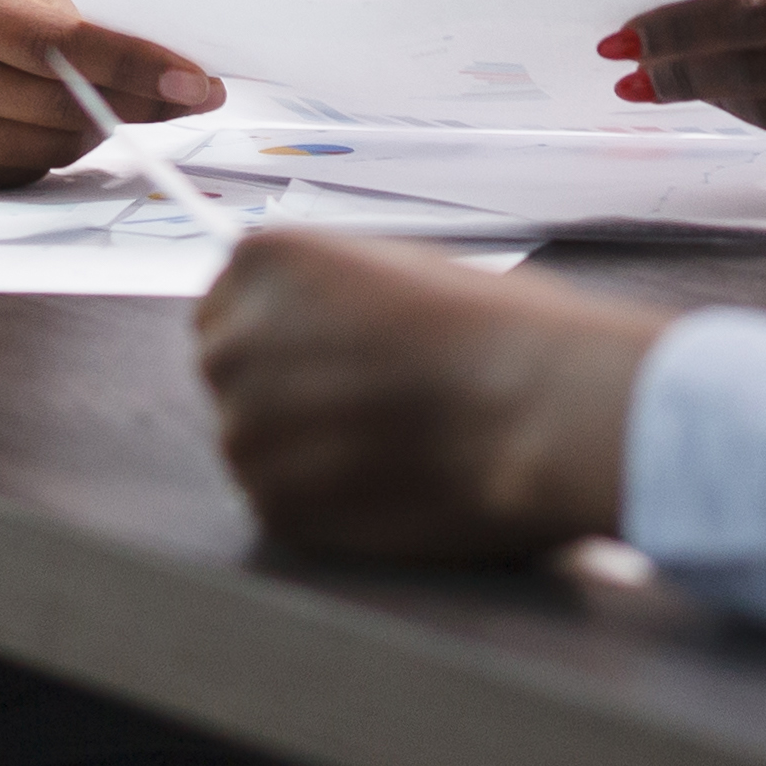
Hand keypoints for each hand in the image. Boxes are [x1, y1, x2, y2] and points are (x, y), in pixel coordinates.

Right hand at [0, 0, 223, 192]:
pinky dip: (38, 150)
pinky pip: (9, 172)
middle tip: (179, 94)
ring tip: (85, 95)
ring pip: (43, 144)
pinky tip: (19, 118)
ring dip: (86, 125)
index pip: (59, 37)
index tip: (199, 80)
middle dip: (131, 100)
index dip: (138, 62)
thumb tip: (157, 31)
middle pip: (58, 99)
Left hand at [196, 227, 665, 561]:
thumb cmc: (497, 328)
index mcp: (265, 262)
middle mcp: (237, 340)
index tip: (326, 349)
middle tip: (362, 399)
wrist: (537, 409)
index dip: (281, 330)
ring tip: (389, 441)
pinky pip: (282, 498)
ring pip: (254, 440)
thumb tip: (316, 328)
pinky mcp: (274, 503)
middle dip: (283, 385)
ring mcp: (246, 428)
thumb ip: (333, 295)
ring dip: (303, 445)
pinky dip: (325, 497)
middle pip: (231, 369)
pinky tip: (388, 478)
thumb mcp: (403, 270)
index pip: (229, 301)